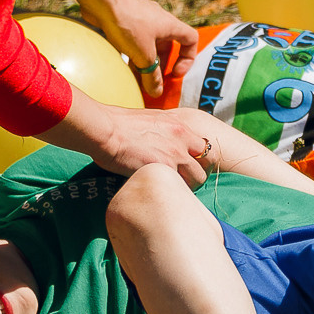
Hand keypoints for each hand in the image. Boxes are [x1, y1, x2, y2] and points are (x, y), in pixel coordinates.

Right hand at [77, 104, 210, 187]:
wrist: (106, 129)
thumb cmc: (119, 124)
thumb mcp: (150, 119)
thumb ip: (164, 130)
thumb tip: (162, 138)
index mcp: (180, 127)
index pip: (206, 146)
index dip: (201, 158)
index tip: (192, 166)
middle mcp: (182, 140)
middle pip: (208, 162)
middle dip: (199, 173)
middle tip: (186, 180)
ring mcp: (175, 155)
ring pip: (198, 178)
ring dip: (189, 185)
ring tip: (175, 190)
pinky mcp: (164, 169)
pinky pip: (180, 186)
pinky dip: (175, 191)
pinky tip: (165, 194)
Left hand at [79, 0, 198, 99]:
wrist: (102, 1)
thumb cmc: (128, 23)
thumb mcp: (143, 55)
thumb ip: (152, 76)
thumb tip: (156, 92)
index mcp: (170, 25)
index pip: (191, 39)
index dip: (188, 58)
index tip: (175, 72)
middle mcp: (158, 21)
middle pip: (168, 46)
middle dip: (161, 66)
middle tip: (153, 81)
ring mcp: (141, 19)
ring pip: (148, 45)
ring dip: (145, 63)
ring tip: (136, 80)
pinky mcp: (125, 21)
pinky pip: (134, 41)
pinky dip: (132, 55)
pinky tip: (122, 68)